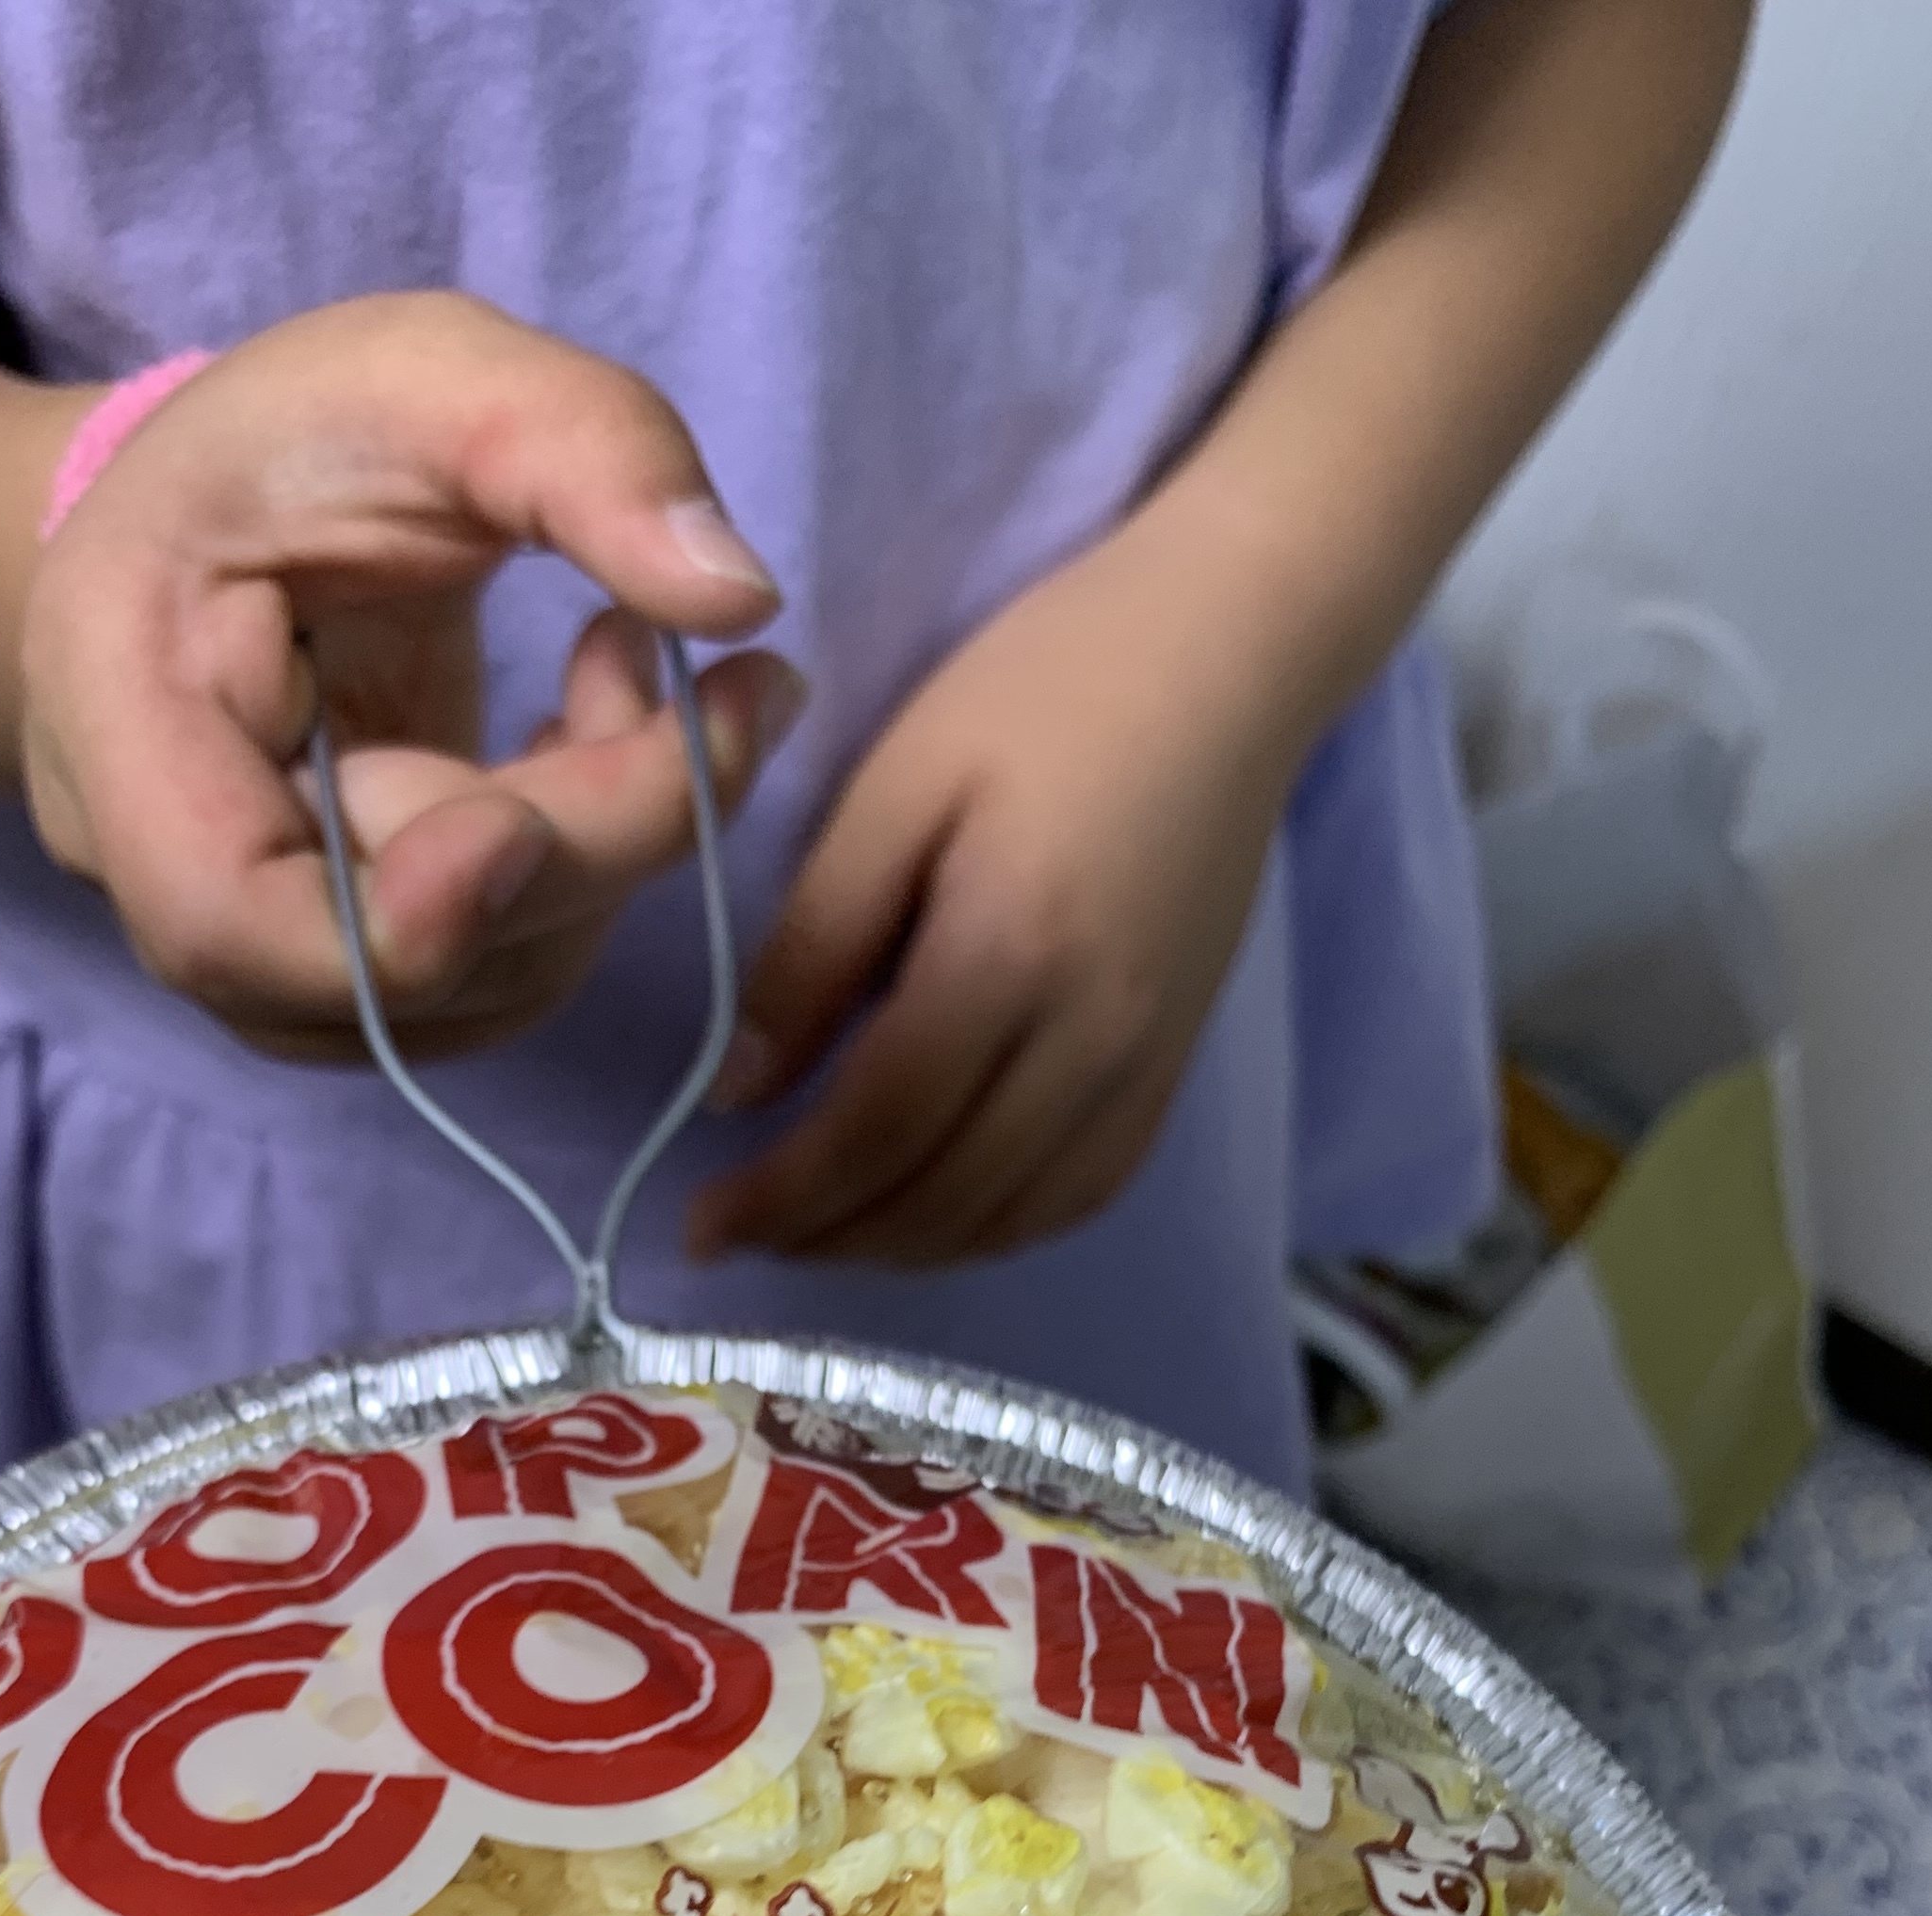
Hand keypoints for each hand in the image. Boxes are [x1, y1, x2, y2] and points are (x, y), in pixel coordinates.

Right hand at [20, 294, 804, 1058]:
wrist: (237, 511)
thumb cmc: (304, 437)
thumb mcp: (433, 374)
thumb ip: (582, 449)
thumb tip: (742, 596)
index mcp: (120, 711)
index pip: (225, 918)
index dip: (398, 923)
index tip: (534, 820)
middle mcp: (162, 872)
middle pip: (386, 969)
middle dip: (590, 842)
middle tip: (740, 691)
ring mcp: (257, 947)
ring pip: (469, 994)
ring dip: (607, 853)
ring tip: (632, 663)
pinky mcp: (352, 971)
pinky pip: (498, 976)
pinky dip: (590, 873)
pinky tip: (598, 737)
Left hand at [687, 524, 1298, 1265]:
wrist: (1232, 652)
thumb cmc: (1049, 686)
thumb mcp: (897, 784)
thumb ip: (816, 943)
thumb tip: (737, 1089)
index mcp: (1009, 955)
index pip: (876, 1129)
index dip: (782, 1196)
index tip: (699, 1222)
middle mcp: (1091, 1039)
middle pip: (942, 1196)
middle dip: (827, 1236)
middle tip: (740, 1235)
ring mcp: (1147, 1064)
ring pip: (1012, 1218)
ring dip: (904, 1249)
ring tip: (819, 1232)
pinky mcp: (1175, 1063)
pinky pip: (1079, 1194)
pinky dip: (993, 1228)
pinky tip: (931, 1212)